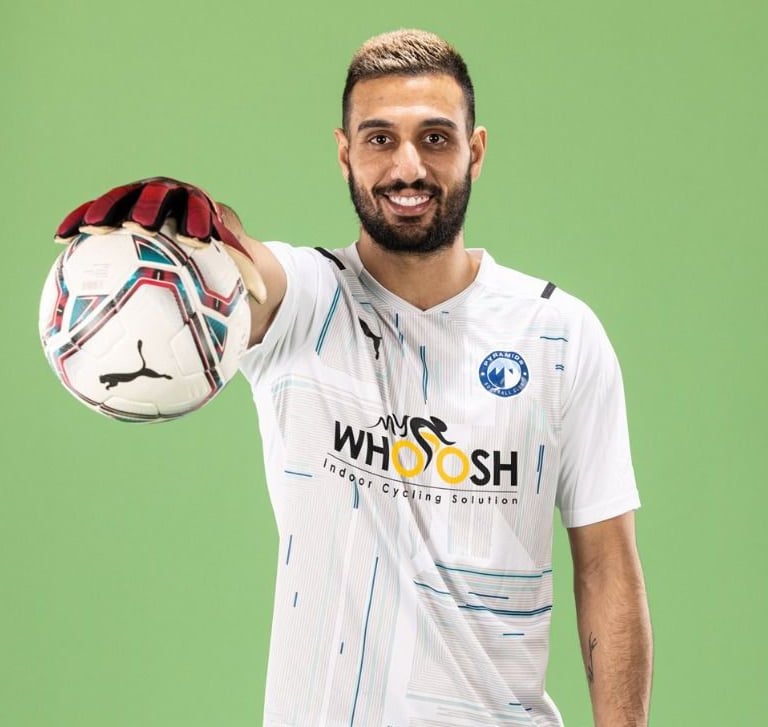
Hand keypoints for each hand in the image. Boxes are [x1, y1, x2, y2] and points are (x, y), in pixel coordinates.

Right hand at [55, 177, 266, 302]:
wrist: (191, 223)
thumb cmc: (214, 250)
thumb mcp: (232, 260)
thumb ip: (245, 275)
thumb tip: (267, 300)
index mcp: (201, 207)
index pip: (203, 211)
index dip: (199, 223)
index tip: (196, 241)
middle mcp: (171, 196)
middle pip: (160, 198)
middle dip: (152, 209)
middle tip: (142, 226)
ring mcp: (141, 196)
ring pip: (123, 198)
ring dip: (108, 211)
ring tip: (93, 229)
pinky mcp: (117, 205)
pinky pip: (96, 210)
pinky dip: (79, 219)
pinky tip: (61, 237)